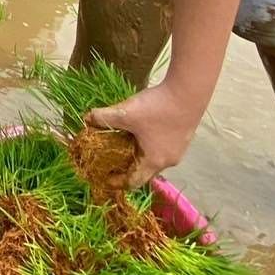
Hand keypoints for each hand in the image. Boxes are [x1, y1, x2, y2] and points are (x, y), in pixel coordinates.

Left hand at [85, 82, 204, 189]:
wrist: (188, 92)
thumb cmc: (157, 108)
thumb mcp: (126, 113)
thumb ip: (104, 117)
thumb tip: (87, 119)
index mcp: (153, 161)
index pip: (134, 182)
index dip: (118, 181)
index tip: (106, 177)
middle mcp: (168, 161)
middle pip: (145, 172)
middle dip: (128, 167)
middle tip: (112, 159)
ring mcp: (179, 150)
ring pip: (155, 159)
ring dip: (140, 155)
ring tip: (125, 144)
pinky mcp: (184, 138)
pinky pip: (163, 148)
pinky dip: (150, 146)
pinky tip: (143, 131)